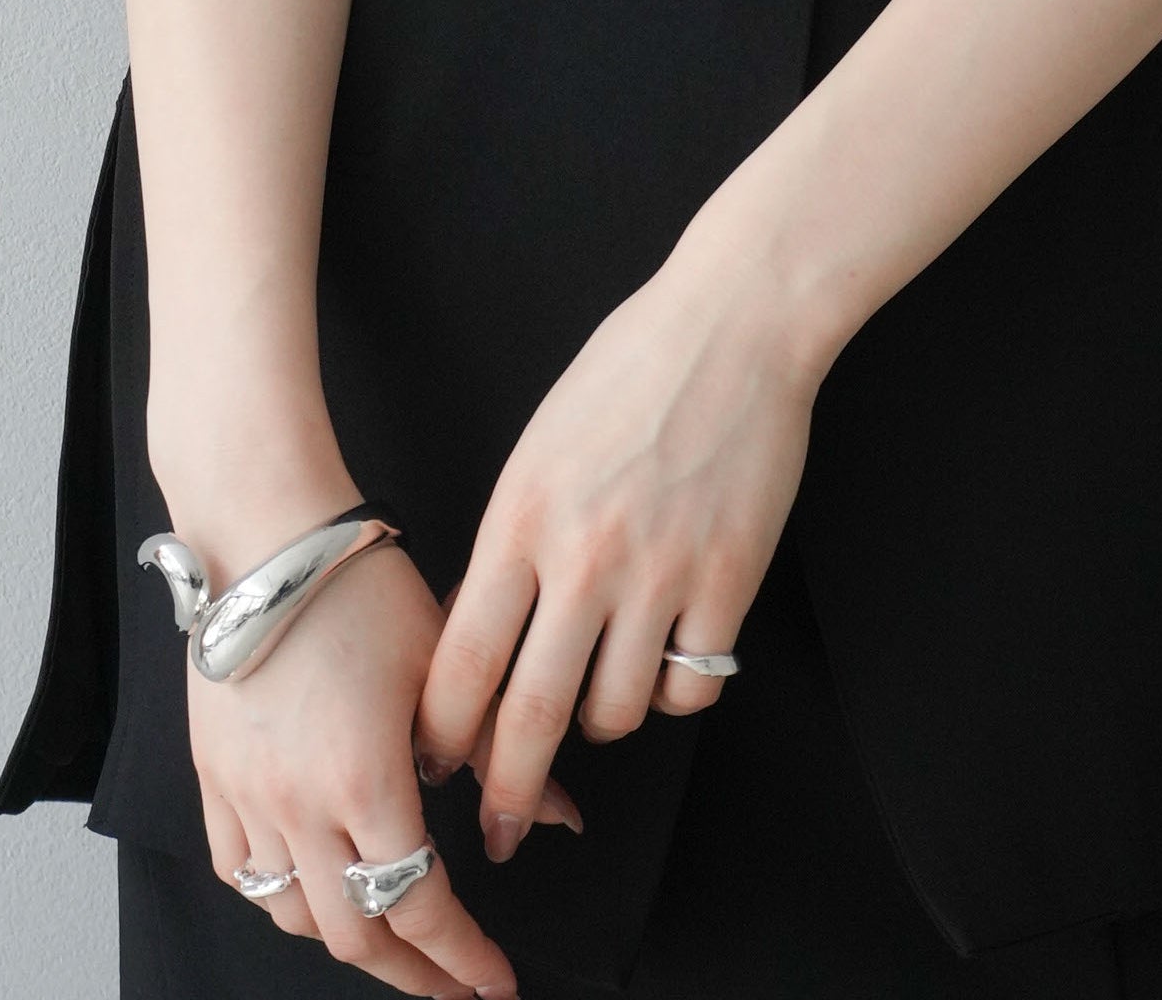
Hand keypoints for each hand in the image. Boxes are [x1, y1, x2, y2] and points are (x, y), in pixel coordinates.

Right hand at [187, 538, 570, 996]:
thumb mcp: (442, 662)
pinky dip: (276, 896)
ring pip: (293, 914)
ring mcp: (246, 793)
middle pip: (357, 933)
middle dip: (414, 973)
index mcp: (364, 782)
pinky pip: (237, 867)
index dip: (463, 959)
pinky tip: (308, 890)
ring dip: (347, 940)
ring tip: (391, 940)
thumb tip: (557, 816)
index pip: (420, 908)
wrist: (262, 532)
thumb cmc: (356, 585)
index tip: (495, 982)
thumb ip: (495, 748)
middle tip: (454, 985)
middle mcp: (298, 804)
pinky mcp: (213, 772)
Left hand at [414, 257, 815, 862]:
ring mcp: (659, 574)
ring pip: (615, 712)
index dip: (442, 733)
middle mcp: (582, 558)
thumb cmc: (621, 375)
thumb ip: (511, 541)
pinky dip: (673, 692)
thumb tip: (485, 627)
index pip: (461, 658)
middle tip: (498, 830)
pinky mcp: (728, 583)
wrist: (727, 329)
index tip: (432, 768)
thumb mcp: (535, 451)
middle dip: (506, 787)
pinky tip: (664, 662)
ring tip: (594, 703)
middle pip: (531, 711)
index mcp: (519, 518)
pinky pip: (691, 685)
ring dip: (598, 726)